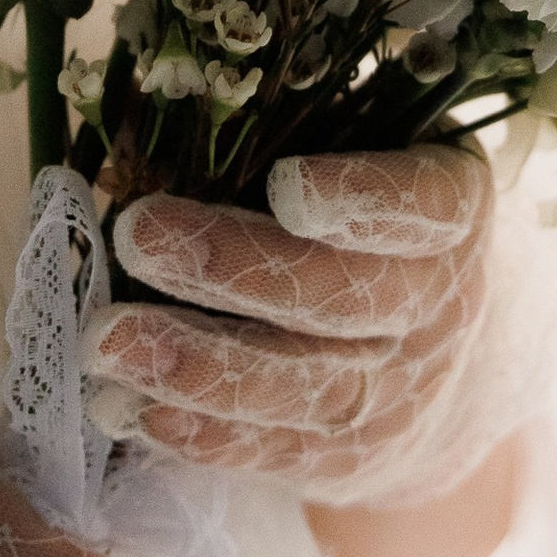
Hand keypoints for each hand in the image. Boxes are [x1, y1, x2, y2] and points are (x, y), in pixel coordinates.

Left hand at [90, 144, 497, 509]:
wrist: (434, 351)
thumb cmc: (371, 219)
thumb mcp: (368, 149)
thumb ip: (294, 126)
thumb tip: (158, 100)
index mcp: (449, 209)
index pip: (419, 205)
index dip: (359, 199)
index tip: (285, 185)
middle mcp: (435, 305)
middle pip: (342, 298)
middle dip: (234, 268)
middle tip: (139, 235)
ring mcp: (395, 390)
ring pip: (302, 385)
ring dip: (196, 365)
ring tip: (107, 341)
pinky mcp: (348, 456)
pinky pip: (273, 450)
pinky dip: (198, 432)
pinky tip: (128, 407)